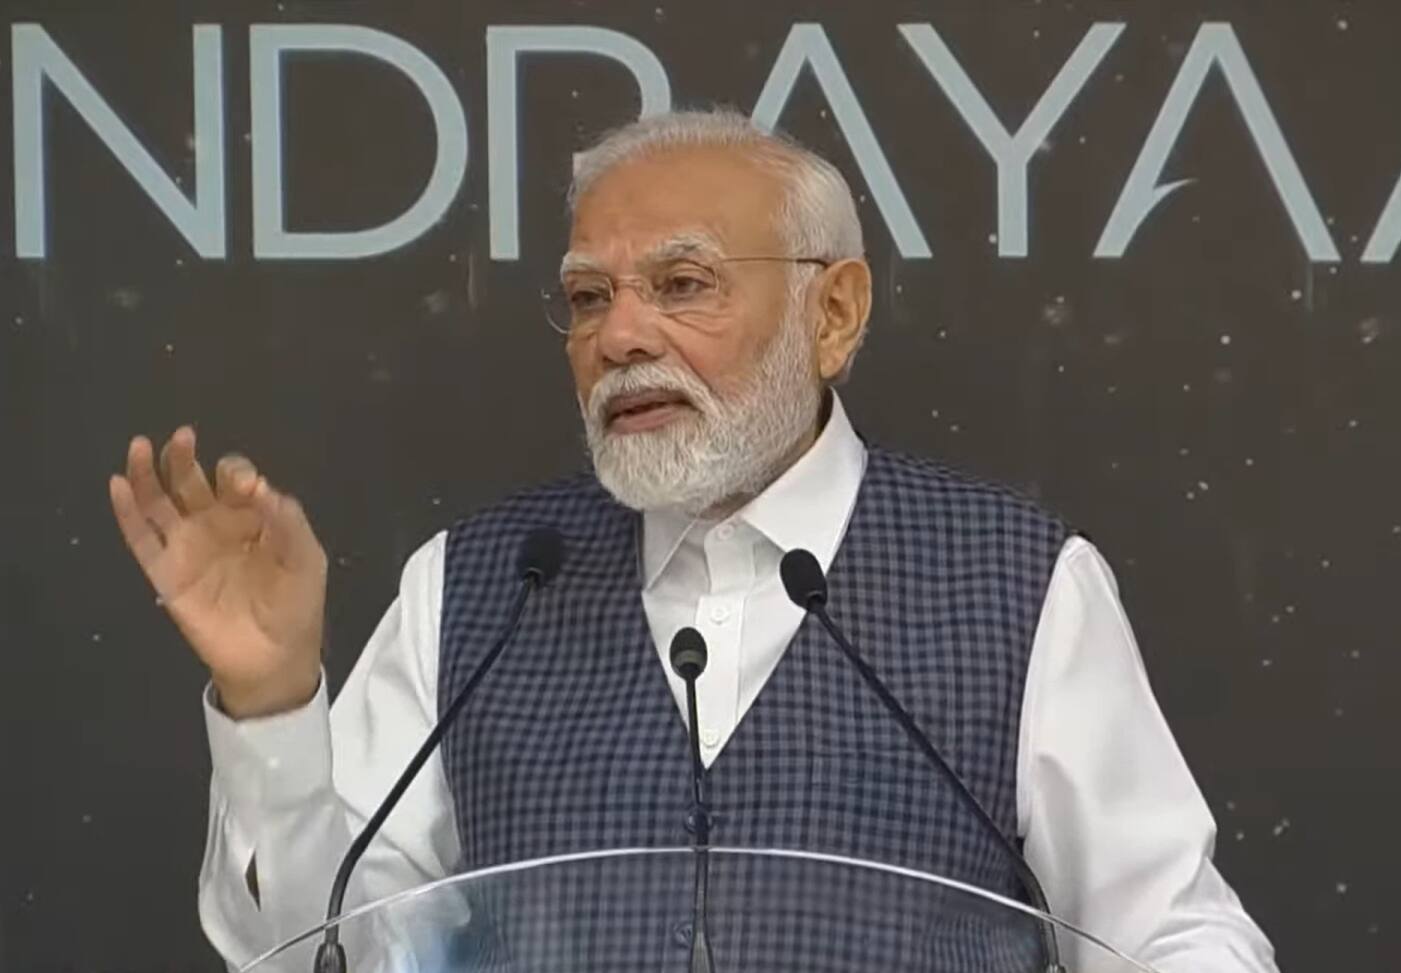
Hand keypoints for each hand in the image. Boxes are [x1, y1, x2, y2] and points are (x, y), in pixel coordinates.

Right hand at [108, 425, 327, 717]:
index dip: (236, 473)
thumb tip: (262, 486)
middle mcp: (215, 524)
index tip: (245, 484)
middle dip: (185, 458)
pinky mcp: (165, 574)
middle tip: (184, 437)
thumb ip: (288, 522)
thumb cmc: (295, 605)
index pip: (235, 480)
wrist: (273, 658)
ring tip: (141, 446)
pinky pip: (140, 539)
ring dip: (148, 473)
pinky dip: (127, 512)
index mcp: (251, 516)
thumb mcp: (305, 559)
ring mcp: (187, 547)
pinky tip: (120, 484)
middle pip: (191, 481)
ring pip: (159, 502)